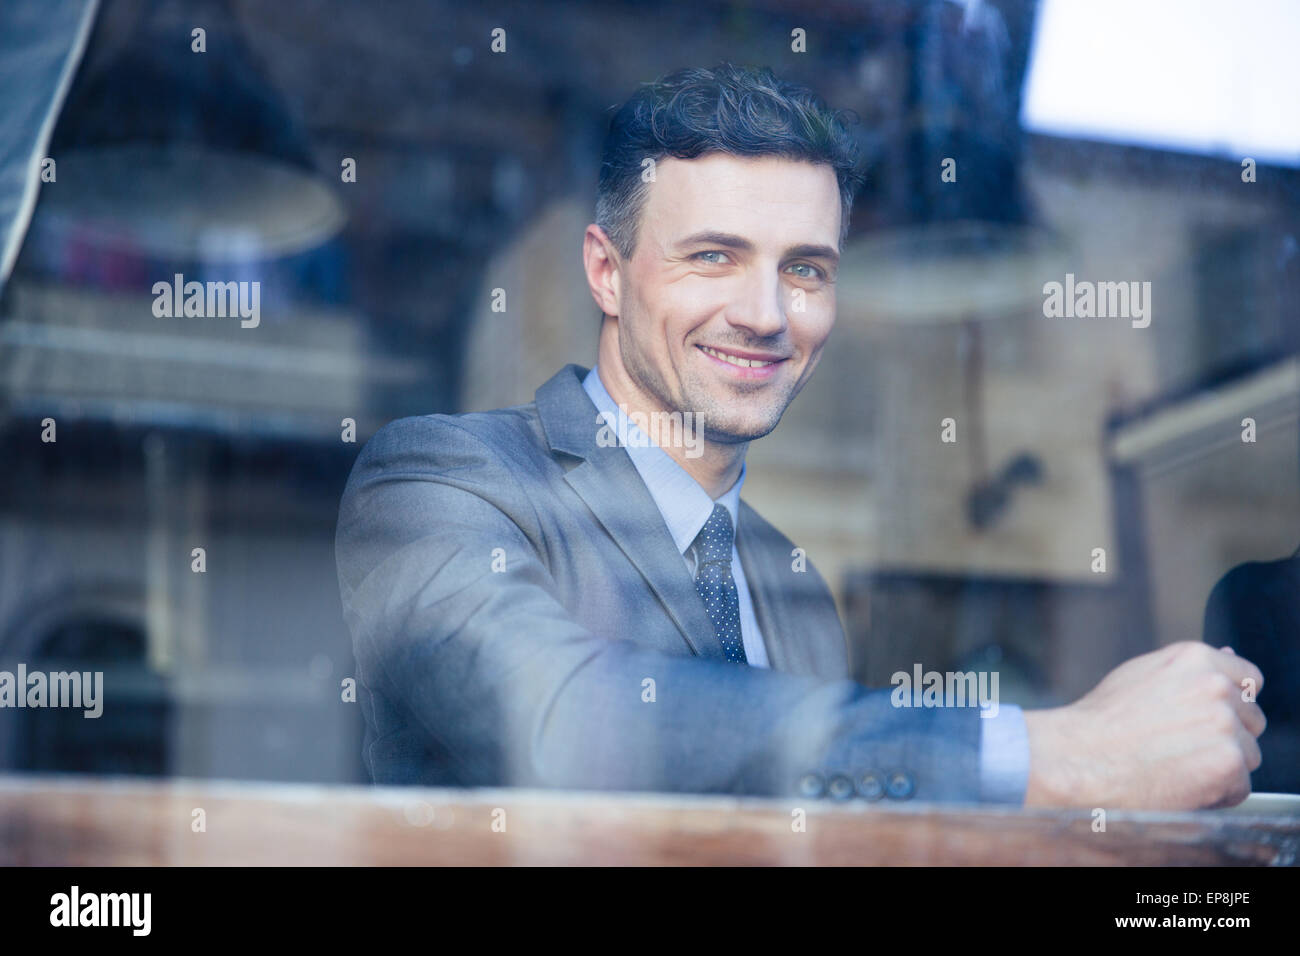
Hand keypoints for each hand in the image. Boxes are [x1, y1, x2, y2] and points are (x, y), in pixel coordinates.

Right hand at [1023, 641, 1265, 809]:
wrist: (1079, 758)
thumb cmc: (1101, 721)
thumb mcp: (1142, 675)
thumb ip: (1190, 669)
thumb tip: (1228, 654)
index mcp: (1196, 658)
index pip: (1249, 679)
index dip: (1230, 704)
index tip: (1206, 720)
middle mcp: (1216, 686)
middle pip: (1252, 719)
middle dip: (1227, 736)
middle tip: (1182, 747)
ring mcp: (1225, 724)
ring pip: (1248, 755)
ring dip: (1221, 766)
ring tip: (1175, 766)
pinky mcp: (1228, 763)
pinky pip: (1239, 787)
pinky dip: (1215, 794)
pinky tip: (1179, 785)